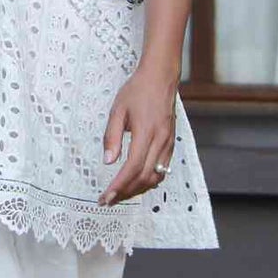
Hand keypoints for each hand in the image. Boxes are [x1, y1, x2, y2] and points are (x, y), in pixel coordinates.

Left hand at [102, 67, 178, 204]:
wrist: (160, 77)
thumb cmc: (138, 90)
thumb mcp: (118, 110)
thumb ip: (112, 136)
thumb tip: (108, 161)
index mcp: (146, 132)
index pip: (132, 168)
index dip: (119, 185)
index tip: (106, 196)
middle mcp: (160, 141)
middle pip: (144, 178)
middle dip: (126, 192)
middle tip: (109, 200)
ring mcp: (168, 144)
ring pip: (155, 177)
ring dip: (138, 189)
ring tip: (121, 193)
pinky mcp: (171, 144)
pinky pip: (162, 170)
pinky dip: (149, 181)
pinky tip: (137, 182)